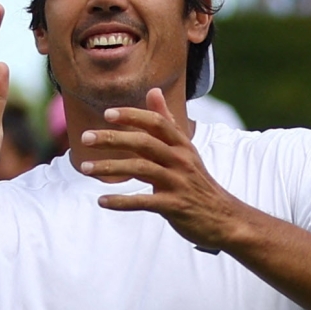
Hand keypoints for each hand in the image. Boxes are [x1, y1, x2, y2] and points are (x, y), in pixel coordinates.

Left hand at [79, 88, 240, 250]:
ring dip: (110, 167)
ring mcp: (178, 183)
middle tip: (86, 137)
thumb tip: (153, 90)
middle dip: (113, 138)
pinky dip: (121, 201)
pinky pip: (144, 201)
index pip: (156, 123)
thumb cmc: (198, 182)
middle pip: (144, 142)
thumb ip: (167, 121)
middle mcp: (181, 160)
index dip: (132, 116)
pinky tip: (102, 201)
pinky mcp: (174, 206)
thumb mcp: (185, 150)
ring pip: (140, 169)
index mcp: (182, 145)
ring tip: (86, 169)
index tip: (107, 114)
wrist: (225, 218)